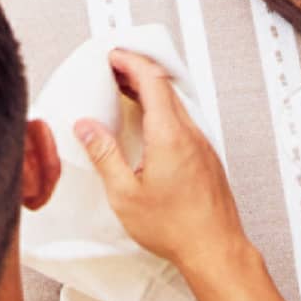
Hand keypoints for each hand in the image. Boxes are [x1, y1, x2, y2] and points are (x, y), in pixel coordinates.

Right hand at [75, 50, 249, 275]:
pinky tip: (147, 123)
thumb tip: (86, 126)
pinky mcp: (205, 154)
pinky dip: (161, 108)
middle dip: (137, 71)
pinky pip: (182, 118)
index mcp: (169, 134)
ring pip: (175, 102)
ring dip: (150, 90)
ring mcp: (201, 141)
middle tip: (113, 68)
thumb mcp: (125, 194)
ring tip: (124, 90)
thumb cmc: (172, 226)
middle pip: (165, 87)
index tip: (113, 54)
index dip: (132, 62)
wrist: (214, 245)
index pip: (152, 81)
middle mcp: (189, 131)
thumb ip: (104, 155)